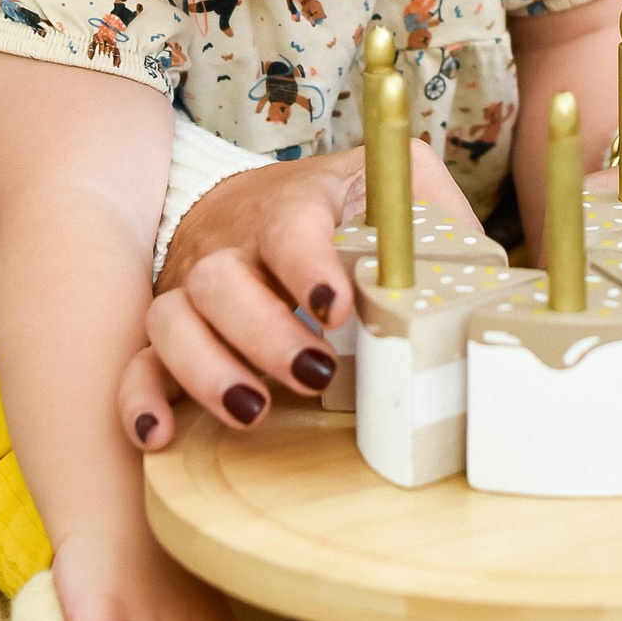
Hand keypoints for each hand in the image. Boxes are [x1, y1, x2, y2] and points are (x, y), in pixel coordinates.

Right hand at [133, 138, 475, 443]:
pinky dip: (140, 401)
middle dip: (263, 332)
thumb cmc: (332, 205)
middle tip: (315, 372)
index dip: (308, 264)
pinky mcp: (168, 336)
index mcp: (287, 208)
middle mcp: (228, 247)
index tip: (336, 303)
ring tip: (253, 411)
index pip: (290, 228)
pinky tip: (160, 436)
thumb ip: (430, 210)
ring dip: (206, 369)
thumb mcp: (384, 184)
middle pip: (219, 280)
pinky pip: (136, 366)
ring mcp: (189, 291)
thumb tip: (484, 265)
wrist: (244, 201)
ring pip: (169, 322)